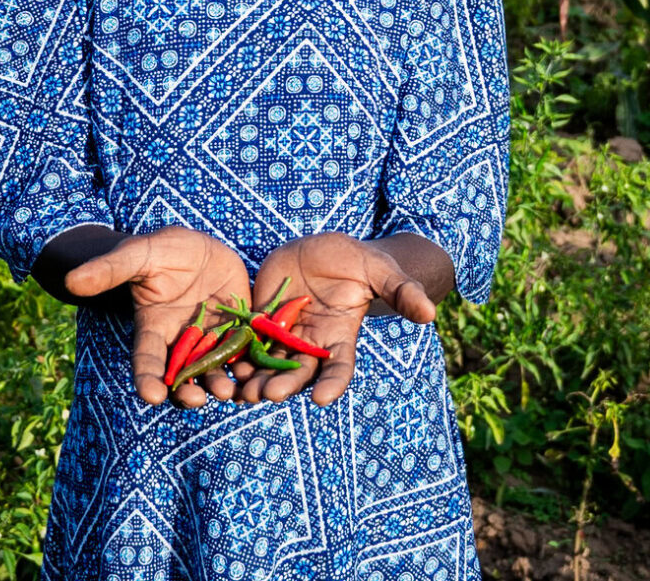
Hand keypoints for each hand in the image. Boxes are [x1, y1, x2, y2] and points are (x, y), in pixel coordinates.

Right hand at [64, 226, 252, 407]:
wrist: (200, 248)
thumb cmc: (163, 250)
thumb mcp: (139, 254)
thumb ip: (109, 269)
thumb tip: (70, 281)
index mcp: (154, 328)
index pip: (146, 360)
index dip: (147, 379)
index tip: (151, 396)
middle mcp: (181, 341)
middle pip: (182, 375)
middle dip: (188, 391)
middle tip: (197, 400)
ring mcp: (210, 338)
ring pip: (214, 370)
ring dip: (220, 384)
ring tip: (229, 392)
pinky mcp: (237, 331)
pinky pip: (244, 353)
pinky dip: (250, 367)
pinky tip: (258, 375)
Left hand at [237, 232, 440, 406]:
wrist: (327, 250)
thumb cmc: (360, 261)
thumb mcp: (382, 271)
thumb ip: (403, 292)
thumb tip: (431, 314)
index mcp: (340, 337)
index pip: (339, 368)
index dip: (332, 384)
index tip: (321, 399)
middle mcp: (311, 342)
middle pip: (297, 371)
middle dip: (283, 384)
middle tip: (266, 395)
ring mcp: (284, 332)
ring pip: (267, 361)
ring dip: (253, 377)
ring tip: (238, 390)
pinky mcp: (261, 317)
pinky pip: (246, 339)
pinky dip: (234, 353)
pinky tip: (219, 362)